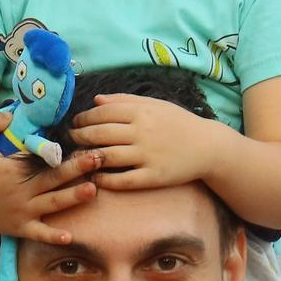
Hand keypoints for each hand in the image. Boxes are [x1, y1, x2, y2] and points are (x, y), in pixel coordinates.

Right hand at [0, 110, 99, 242]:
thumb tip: (11, 114)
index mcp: (14, 170)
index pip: (40, 159)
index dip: (60, 152)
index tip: (80, 144)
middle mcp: (21, 192)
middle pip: (53, 179)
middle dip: (76, 169)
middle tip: (97, 159)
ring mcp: (22, 212)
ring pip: (52, 204)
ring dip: (73, 197)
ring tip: (92, 190)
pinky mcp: (20, 227)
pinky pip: (38, 234)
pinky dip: (52, 237)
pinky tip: (69, 237)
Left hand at [66, 93, 220, 190]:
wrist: (208, 147)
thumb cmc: (179, 123)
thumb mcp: (155, 105)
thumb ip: (125, 101)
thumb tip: (96, 100)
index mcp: (141, 112)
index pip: (102, 113)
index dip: (83, 118)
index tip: (76, 123)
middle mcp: (142, 132)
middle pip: (99, 134)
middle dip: (79, 137)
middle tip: (72, 140)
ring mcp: (147, 155)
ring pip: (106, 157)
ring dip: (87, 158)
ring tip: (79, 158)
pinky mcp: (153, 176)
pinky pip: (122, 180)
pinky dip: (105, 179)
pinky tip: (97, 177)